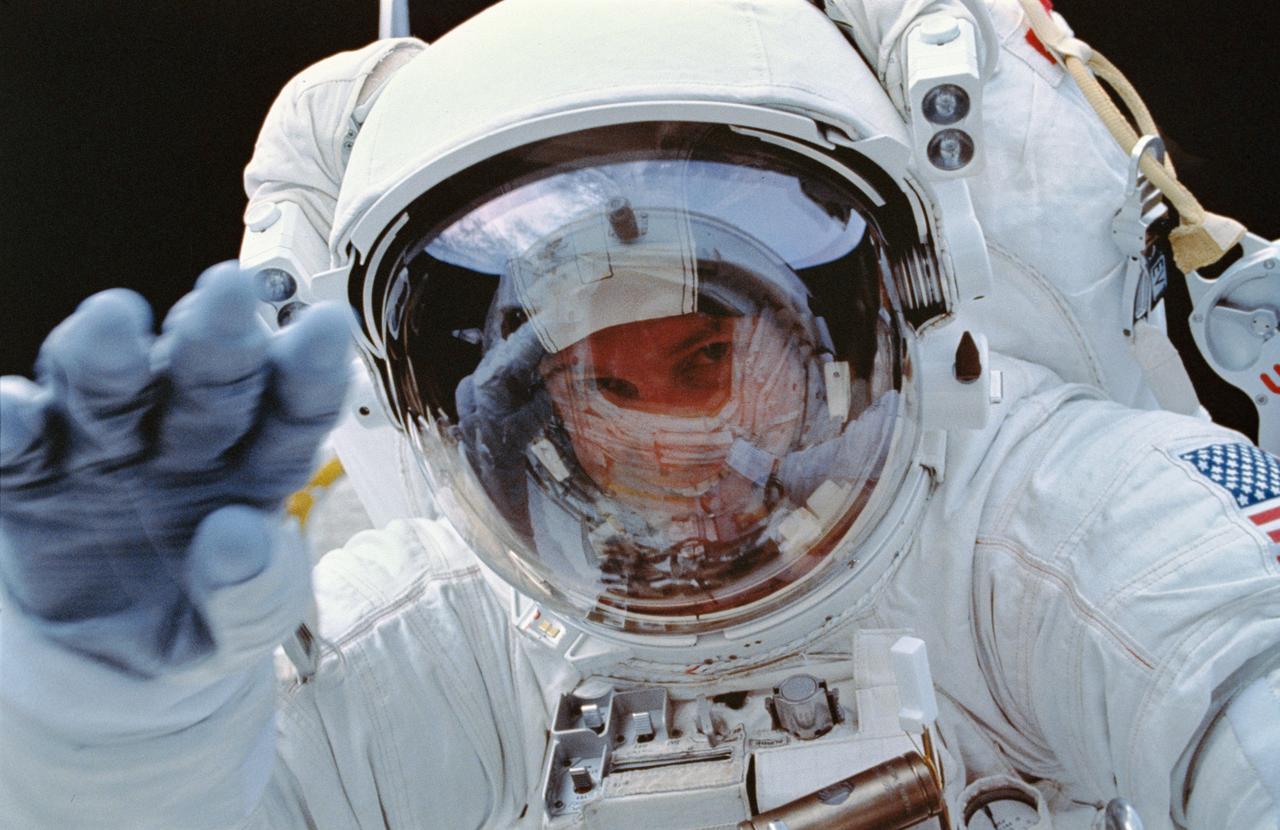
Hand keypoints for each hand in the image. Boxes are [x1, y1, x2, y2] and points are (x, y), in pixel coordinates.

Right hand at [0, 262, 350, 676]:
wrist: (110, 679)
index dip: (311, 369)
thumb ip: (254, 594)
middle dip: (218, 336)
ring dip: (110, 354)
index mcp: (258, 466)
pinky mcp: (30, 479)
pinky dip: (8, 424)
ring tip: (114, 318)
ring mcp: (104, 451)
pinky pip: (14, 448)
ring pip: (109, 390)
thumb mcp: (242, 630)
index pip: (292, 412)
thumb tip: (240, 532)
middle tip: (231, 288)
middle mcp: (184, 441)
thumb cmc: (200, 627)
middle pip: (206, 382)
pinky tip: (13, 410)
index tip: (329, 325)